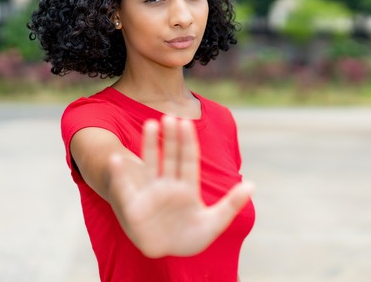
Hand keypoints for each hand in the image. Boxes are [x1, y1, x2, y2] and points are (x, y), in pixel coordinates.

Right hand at [108, 115, 252, 257]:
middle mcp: (168, 186)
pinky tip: (117, 160)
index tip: (186, 123)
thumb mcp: (214, 224)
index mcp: (187, 188)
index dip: (187, 142)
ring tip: (151, 124)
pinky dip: (120, 175)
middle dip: (170, 138)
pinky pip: (126, 187)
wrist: (166, 254)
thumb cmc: (190, 238)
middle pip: (170, 157)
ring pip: (150, 164)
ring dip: (150, 145)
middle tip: (169, 116)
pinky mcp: (134, 206)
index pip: (188, 160)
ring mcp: (151, 194)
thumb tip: (252, 185)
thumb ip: (231, 205)